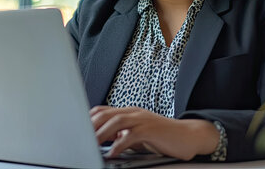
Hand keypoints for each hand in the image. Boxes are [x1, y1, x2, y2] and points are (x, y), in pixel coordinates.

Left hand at [90, 106, 218, 160]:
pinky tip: (112, 153)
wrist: (188, 136)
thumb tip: (104, 141)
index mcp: (129, 112)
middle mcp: (134, 112)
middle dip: (90, 126)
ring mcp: (142, 119)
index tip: (76, 130)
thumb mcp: (138, 134)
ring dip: (101, 133)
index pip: (103, 111)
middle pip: (106, 114)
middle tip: (78, 138)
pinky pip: (131, 135)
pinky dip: (119, 144)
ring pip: (116, 121)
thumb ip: (122, 134)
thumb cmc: (162, 137)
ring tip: (90, 145)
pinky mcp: (151, 130)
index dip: (88, 120)